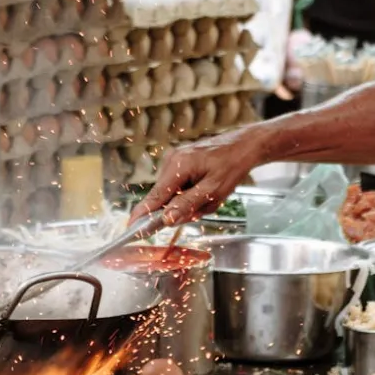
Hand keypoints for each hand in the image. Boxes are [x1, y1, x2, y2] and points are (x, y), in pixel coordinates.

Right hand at [130, 129, 261, 224]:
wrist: (244, 145)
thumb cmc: (232, 165)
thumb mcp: (213, 190)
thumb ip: (188, 204)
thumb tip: (166, 219)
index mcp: (178, 166)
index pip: (154, 197)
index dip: (143, 215)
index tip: (131, 229)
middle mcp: (172, 160)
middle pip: (165, 197)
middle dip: (182, 208)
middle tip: (207, 204)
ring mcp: (175, 160)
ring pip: (174, 193)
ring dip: (190, 200)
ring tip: (211, 192)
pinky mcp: (180, 162)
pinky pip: (179, 186)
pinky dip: (192, 192)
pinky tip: (207, 187)